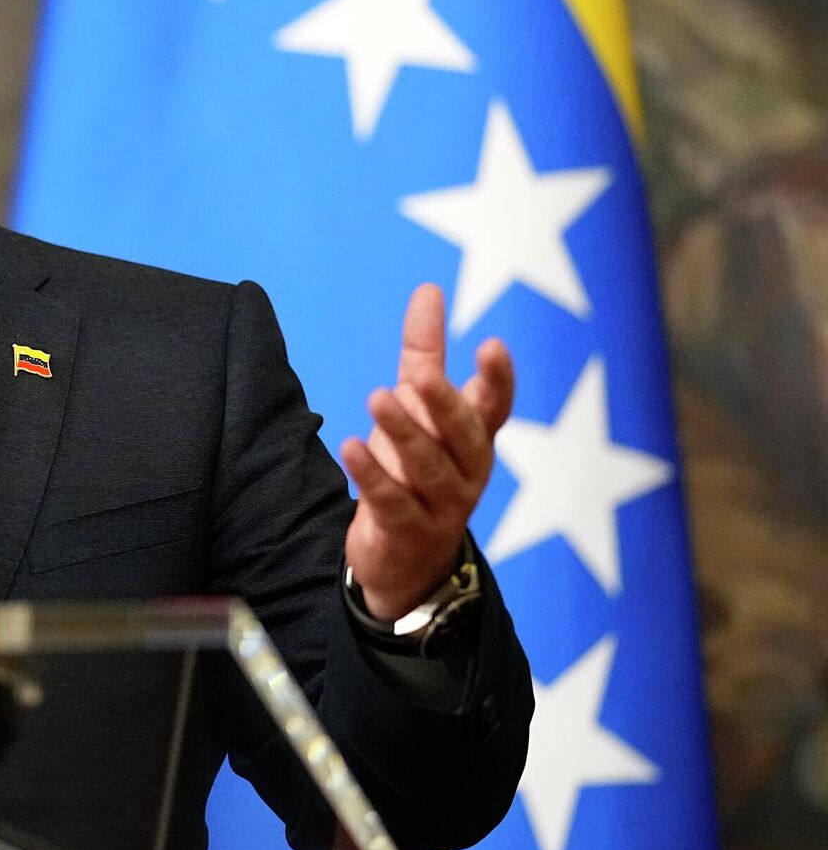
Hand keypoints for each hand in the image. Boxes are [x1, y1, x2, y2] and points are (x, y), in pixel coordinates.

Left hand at [340, 284, 513, 621]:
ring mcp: (442, 506)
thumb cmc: (417, 468)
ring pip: (429, 468)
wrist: (407, 559)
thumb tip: (429, 289)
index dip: (498, 379)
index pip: (495, 407)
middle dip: (446, 405)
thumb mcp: (419, 409)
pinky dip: (373, 475)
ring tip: (377, 399)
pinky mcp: (407, 530)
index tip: (492, 345)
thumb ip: (425, 353)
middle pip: (464, 436)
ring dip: (405, 434)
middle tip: (423, 377)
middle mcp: (468, 472)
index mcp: (474, 438)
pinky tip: (351, 447)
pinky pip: (392, 501)